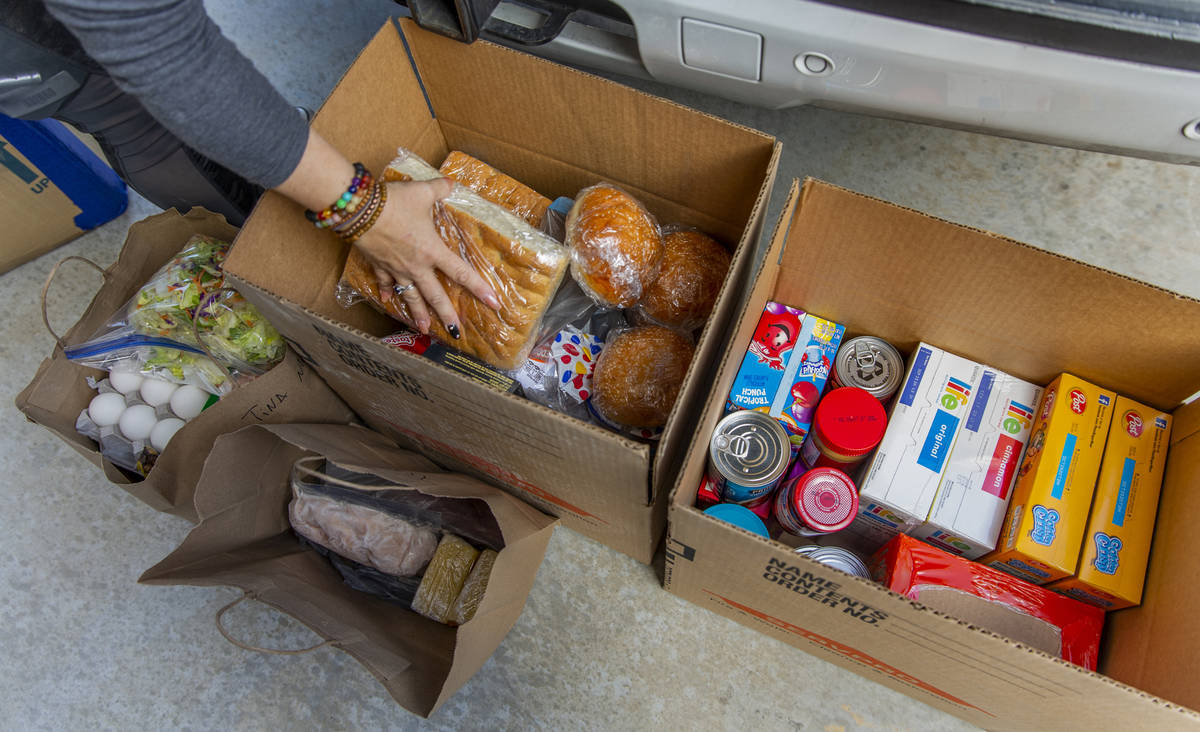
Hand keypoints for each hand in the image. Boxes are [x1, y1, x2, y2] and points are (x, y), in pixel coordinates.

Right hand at [353, 178, 500, 334]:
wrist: (359, 209)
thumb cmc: (394, 202)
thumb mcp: (422, 192)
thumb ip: (440, 189)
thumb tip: (452, 183)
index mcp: (432, 250)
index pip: (461, 273)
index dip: (479, 288)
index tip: (493, 304)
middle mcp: (416, 265)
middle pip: (435, 295)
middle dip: (447, 315)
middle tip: (457, 333)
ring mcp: (396, 268)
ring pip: (411, 296)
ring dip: (418, 314)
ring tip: (426, 329)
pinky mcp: (379, 265)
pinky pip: (385, 282)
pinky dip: (387, 291)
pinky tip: (388, 301)